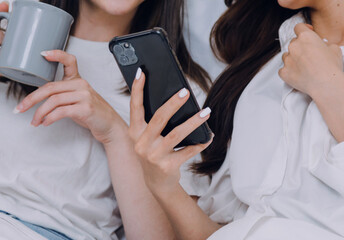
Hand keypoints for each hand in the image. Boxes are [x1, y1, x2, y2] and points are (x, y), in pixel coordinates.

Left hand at [14, 50, 127, 143]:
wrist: (110, 126)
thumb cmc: (92, 114)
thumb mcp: (78, 100)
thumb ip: (62, 95)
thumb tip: (38, 101)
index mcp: (79, 81)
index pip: (70, 61)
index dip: (57, 55)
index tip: (43, 54)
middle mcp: (82, 85)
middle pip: (50, 87)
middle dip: (31, 99)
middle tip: (20, 108)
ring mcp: (85, 96)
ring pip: (53, 101)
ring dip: (39, 113)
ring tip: (34, 122)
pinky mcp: (86, 109)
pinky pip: (61, 111)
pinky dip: (50, 118)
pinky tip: (46, 123)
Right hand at [129, 69, 212, 193]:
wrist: (157, 184)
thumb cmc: (155, 153)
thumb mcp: (148, 138)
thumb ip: (154, 122)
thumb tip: (176, 99)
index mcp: (135, 132)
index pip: (135, 107)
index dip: (137, 89)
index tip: (141, 72)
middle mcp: (141, 144)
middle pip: (159, 118)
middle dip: (173, 103)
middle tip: (185, 91)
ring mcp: (154, 156)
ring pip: (176, 134)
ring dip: (193, 122)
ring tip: (206, 112)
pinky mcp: (167, 167)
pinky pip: (187, 151)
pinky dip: (199, 143)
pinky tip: (208, 136)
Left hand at [279, 23, 343, 95]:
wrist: (326, 84)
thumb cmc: (332, 67)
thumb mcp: (335, 49)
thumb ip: (326, 44)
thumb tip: (323, 46)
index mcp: (306, 37)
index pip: (299, 27)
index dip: (303, 30)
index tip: (307, 33)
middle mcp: (294, 46)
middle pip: (293, 42)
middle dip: (300, 47)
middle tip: (309, 55)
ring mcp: (287, 59)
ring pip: (286, 55)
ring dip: (293, 59)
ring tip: (303, 67)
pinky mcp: (284, 72)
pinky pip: (283, 70)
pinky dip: (289, 71)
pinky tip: (298, 75)